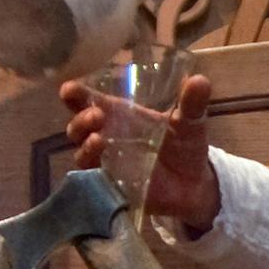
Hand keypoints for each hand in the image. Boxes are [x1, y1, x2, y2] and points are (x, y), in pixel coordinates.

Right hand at [59, 68, 219, 233]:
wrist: (195, 184)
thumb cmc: (185, 146)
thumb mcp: (190, 122)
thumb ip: (192, 103)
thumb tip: (199, 80)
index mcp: (121, 116)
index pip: (90, 102)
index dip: (76, 95)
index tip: (68, 90)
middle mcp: (107, 138)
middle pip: (79, 128)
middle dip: (81, 120)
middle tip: (97, 115)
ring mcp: (108, 164)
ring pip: (83, 154)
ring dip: (86, 146)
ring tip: (99, 140)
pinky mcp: (114, 187)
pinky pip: (97, 183)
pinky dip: (96, 176)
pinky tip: (102, 169)